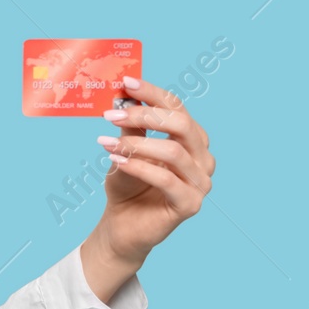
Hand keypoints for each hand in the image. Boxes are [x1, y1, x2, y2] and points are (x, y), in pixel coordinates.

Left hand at [94, 75, 214, 264]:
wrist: (122, 225)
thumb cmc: (128, 185)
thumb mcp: (126, 150)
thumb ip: (131, 128)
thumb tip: (124, 98)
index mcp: (192, 139)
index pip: (178, 108)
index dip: (153, 94)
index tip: (127, 83)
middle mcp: (203, 158)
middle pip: (182, 124)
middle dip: (145, 116)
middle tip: (111, 115)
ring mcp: (201, 182)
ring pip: (173, 151)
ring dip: (136, 144)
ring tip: (106, 143)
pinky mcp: (190, 204)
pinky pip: (166, 179)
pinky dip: (138, 167)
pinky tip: (115, 162)